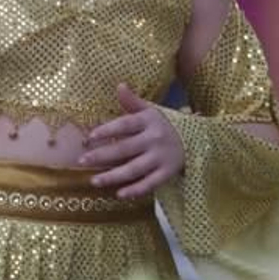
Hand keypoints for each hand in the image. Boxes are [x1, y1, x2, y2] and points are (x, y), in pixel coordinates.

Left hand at [80, 84, 183, 198]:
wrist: (196, 140)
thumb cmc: (164, 125)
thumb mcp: (151, 111)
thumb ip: (132, 102)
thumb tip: (119, 85)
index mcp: (148, 121)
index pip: (125, 125)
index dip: (108, 130)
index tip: (90, 136)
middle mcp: (154, 139)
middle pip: (125, 148)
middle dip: (102, 156)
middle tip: (82, 161)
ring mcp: (161, 157)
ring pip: (134, 169)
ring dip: (113, 177)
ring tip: (94, 181)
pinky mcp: (167, 173)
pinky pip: (149, 184)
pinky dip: (135, 190)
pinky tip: (119, 194)